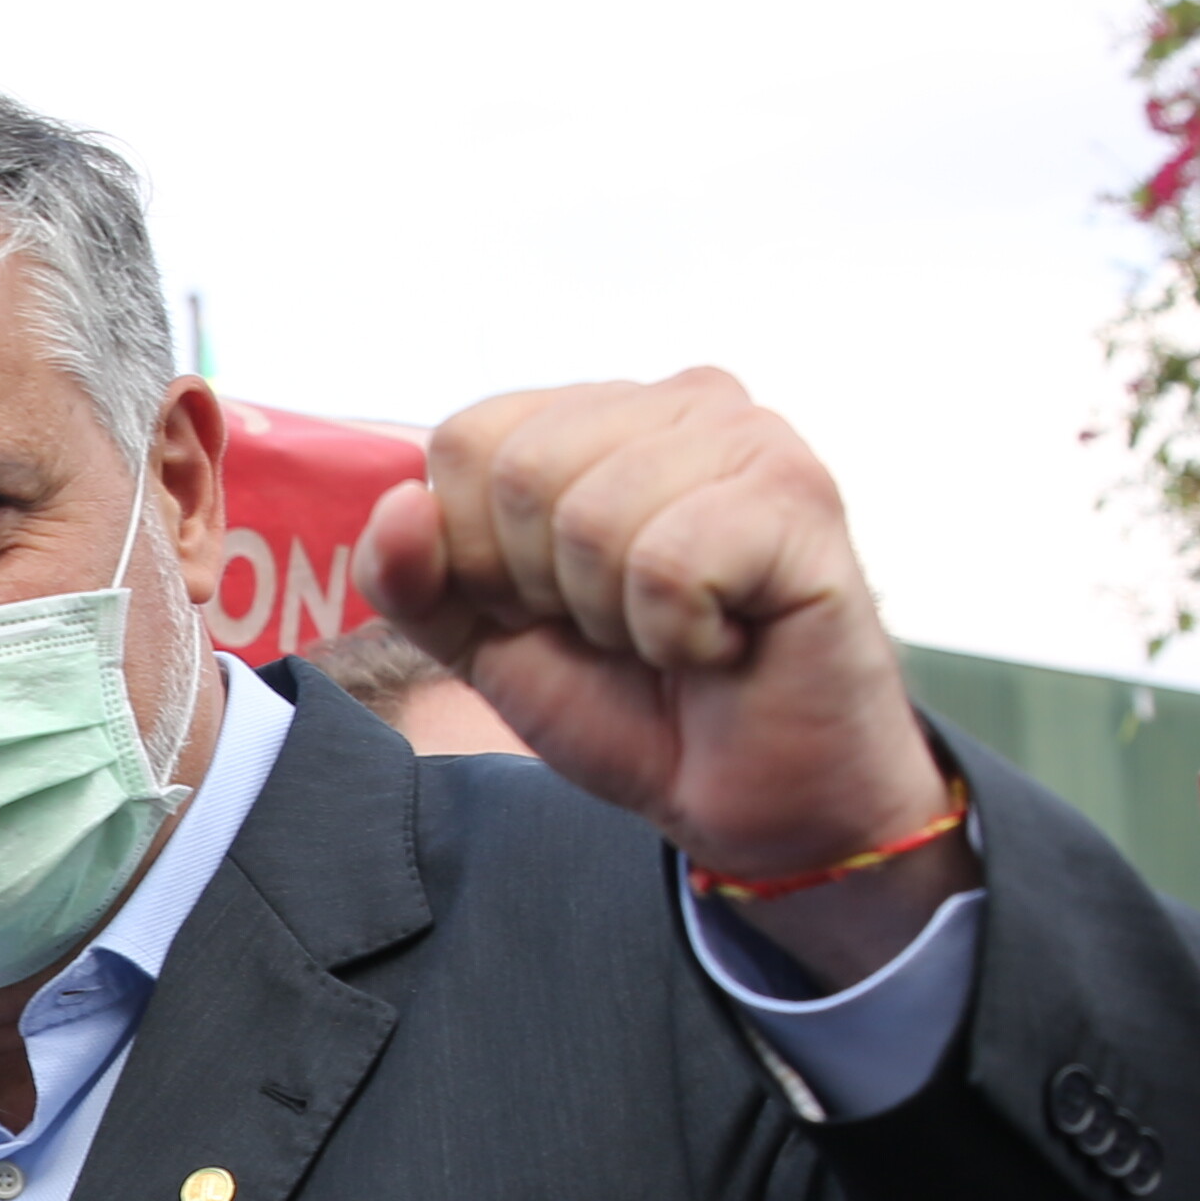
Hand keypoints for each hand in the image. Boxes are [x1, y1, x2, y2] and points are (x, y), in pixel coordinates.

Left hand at [367, 373, 972, 980]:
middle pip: (520, 471)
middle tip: (623, 630)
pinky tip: (723, 643)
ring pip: (590, 518)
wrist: (754, 799)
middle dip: (548, 591)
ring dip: (616, 620)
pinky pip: (666, 564)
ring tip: (676, 636)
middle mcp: (678, 401)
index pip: (466, 440)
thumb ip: (418, 578)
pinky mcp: (798, 497)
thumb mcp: (488, 643)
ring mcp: (748, 438)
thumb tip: (401, 502)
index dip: (481, 557)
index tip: (555, 609)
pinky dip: (676, 636)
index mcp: (598, 415)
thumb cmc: (635, 705)